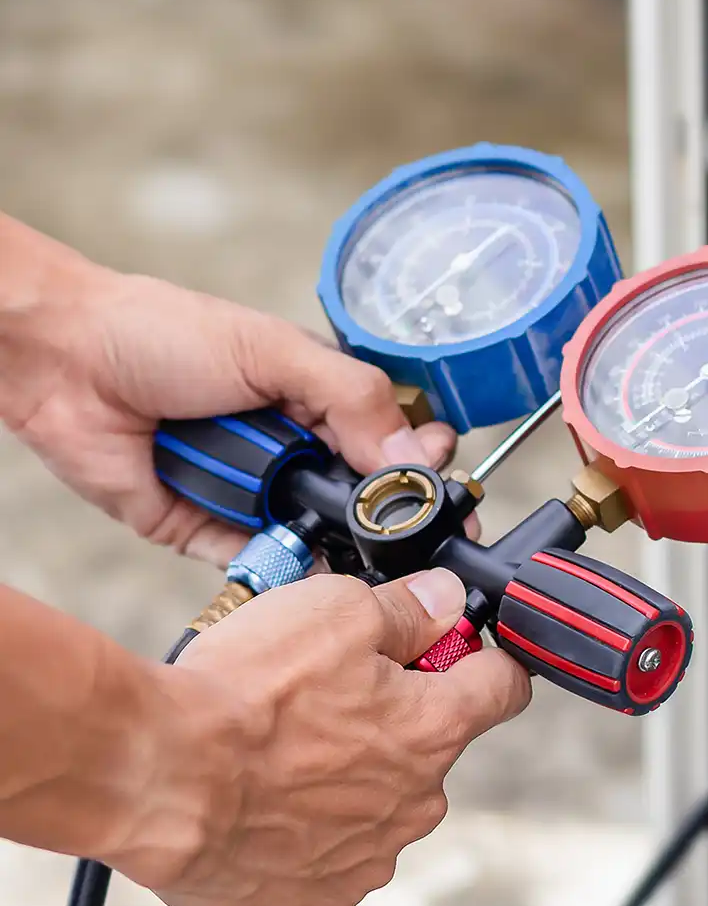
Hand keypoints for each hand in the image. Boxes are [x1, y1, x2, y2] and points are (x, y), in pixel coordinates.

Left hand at [0, 222, 455, 564]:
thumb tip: (417, 453)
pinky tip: (308, 572)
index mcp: (322, 400)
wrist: (62, 361)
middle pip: (365, 499)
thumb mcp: (275, 351)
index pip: (395, 441)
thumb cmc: (162, 333)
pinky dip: (282, 569)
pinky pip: (259, 563)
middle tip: (411, 531)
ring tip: (362, 552)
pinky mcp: (207, 531)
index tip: (446, 490)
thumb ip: (352, 398)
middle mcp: (294, 450)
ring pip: (319, 537)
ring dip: (337, 545)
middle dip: (387, 517)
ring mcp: (254, 494)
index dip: (423, 467)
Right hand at [109, 569, 531, 905]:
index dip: (481, 660)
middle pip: (429, 747)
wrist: (156, 777)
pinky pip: (328, 864)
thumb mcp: (337, 610)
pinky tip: (262, 809)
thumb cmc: (243, 695)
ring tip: (277, 755)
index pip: (504, 687)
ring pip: (377, 806)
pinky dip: (303, 839)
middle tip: (325, 698)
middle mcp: (417, 801)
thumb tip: (446, 599)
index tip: (455, 651)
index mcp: (435, 728)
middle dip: (392, 720)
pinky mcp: (316, 904)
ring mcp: (369, 859)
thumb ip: (407, 608)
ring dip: (344, 781)